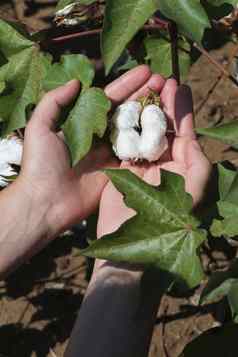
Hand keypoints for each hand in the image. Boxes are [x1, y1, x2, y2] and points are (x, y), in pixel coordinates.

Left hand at [18, 65, 161, 234]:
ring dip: (152, 114)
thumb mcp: (39, 127)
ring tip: (170, 97)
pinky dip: (151, 141)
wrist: (46, 203)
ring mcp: (111, 153)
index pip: (109, 98)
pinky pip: (138, 153)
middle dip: (145, 95)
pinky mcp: (119, 171)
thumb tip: (77, 81)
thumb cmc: (40, 164)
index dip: (128, 85)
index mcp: (83, 123)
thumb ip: (55, 101)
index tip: (146, 71)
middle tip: (164, 80)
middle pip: (126, 111)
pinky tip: (165, 127)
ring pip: (135, 129)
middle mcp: (99, 135)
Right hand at [97, 76, 211, 237]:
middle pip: (165, 128)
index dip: (182, 110)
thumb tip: (191, 140)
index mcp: (184, 170)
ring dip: (145, 110)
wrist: (129, 247)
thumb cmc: (166, 222)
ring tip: (144, 88)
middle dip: (164, 105)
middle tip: (162, 80)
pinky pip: (126, 143)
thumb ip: (199, 164)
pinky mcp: (122, 169)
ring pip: (145, 132)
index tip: (180, 87)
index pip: (185, 134)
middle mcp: (165, 166)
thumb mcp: (194, 191)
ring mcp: (143, 167)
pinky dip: (126, 126)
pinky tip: (126, 109)